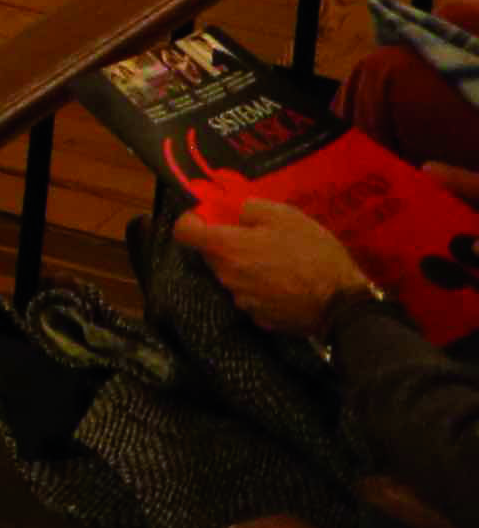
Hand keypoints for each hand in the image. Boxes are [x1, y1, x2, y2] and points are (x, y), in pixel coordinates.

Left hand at [182, 197, 375, 332]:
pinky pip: (251, 295)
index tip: (209, 216)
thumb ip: (249, 208)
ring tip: (277, 260)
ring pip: (231, 275)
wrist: (343, 304)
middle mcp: (226, 277)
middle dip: (225, 242)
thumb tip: (233, 213)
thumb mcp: (284, 216)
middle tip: (256, 236)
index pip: (184, 232)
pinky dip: (260, 287)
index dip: (192, 220)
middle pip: (210, 254)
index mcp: (226, 249)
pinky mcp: (260, 318)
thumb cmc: (312, 254)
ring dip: (244, 265)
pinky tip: (285, 283)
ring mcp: (242, 301)